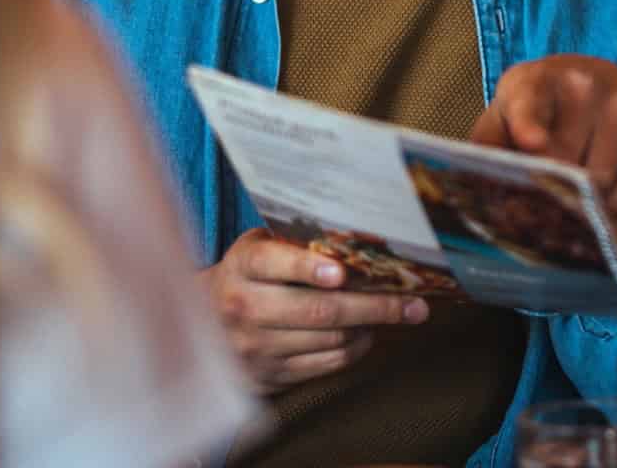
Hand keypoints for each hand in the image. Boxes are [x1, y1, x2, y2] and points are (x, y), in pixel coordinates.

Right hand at [201, 228, 429, 389]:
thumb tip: (358, 241)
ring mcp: (256, 347)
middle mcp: (244, 308)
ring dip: (370, 326)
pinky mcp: (269, 375)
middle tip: (414, 304)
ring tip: (396, 312)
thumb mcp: (257, 250)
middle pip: (318, 310)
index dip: (308, 268)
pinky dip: (355, 348)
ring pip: (329, 339)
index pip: (273, 263)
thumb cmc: (247, 276)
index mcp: (242, 267)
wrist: (201, 326)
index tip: (341, 272)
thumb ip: (294, 244)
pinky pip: (326, 364)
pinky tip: (367, 333)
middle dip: (375, 306)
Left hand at [471, 55, 616, 262]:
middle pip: (567, 163)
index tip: (531, 144)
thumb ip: (487, 149)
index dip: (529, 126)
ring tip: (573, 197)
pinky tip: (604, 200)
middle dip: (555, 191)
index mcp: (531, 81)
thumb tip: (473, 186)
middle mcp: (581, 81)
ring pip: (603, 178)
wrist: (583, 81)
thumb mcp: (501, 121)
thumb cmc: (531, 112)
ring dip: (587, 202)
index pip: (529, 105)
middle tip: (548, 203)